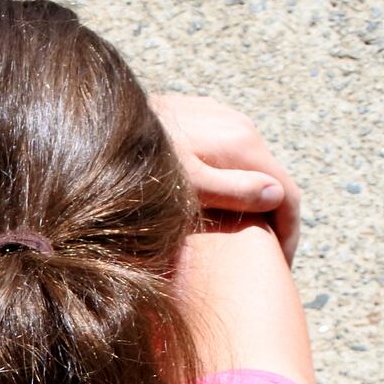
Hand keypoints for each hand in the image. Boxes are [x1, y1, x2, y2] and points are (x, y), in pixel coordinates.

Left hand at [149, 92, 301, 265]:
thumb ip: (230, 190)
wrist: (95, 126)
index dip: (288, 237)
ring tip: (239, 235)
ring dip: (250, 200)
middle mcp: (238, 124)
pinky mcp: (198, 115)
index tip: (280, 268)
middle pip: (270, 180)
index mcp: (242, 145)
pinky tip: (214, 202)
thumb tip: (276, 196)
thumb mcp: (183, 187)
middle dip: (270, 220)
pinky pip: (226, 153)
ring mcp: (219, 116)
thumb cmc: (133, 168)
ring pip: (248, 166)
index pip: (287, 195)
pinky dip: (230, 179)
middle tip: (261, 258)